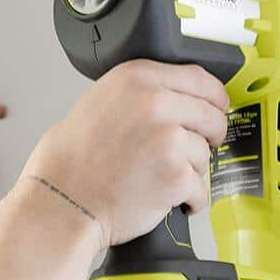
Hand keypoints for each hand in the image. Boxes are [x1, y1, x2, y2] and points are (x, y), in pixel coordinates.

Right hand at [17, 60, 228, 250]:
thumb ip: (141, 92)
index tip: (216, 109)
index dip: (214, 99)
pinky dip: (188, 199)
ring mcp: (169, 140)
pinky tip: (164, 197)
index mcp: (138, 79)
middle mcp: (156, 104)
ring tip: (158, 177)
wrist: (63, 201)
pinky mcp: (177, 176)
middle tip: (188, 151)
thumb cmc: (72, 160)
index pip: (201, 79)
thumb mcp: (101, 101)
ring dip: (190, 170)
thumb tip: (179, 97)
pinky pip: (201, 188)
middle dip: (208, 136)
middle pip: (212, 116)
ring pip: (206, 154)